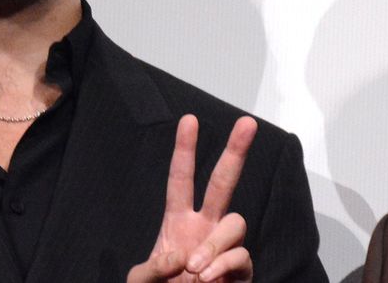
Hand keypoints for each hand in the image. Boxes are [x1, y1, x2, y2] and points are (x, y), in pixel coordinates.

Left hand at [128, 115, 257, 282]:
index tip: (189, 120)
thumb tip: (182, 255)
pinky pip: (241, 255)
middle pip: (224, 182)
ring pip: (235, 223)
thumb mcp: (140, 282)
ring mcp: (224, 248)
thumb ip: (152, 269)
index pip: (182, 179)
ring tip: (194, 268)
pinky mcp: (240, 270)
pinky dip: (223, 264)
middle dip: (236, 151)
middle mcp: (205, 228)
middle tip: (247, 122)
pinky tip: (206, 277)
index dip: (185, 150)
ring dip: (215, 243)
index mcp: (178, 223)